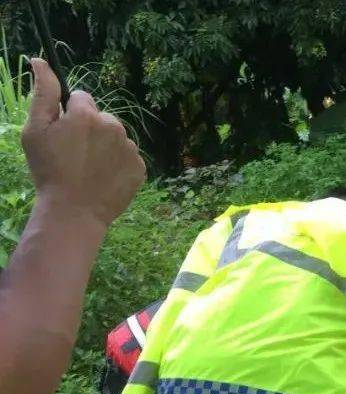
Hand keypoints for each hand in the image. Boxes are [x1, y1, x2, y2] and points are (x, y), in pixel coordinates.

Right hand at [21, 59, 145, 230]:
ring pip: (116, 137)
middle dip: (90, 129)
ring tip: (89, 168)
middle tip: (75, 154)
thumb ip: (43, 93)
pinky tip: (103, 177)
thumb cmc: (49, 170)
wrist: (73, 211)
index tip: (64, 131)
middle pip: (101, 117)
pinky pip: (127, 157)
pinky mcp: (140, 167)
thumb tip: (41, 61)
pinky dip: (117, 164)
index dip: (70, 113)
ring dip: (105, 146)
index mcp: (87, 114)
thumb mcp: (36, 129)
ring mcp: (130, 148)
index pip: (82, 98)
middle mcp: (114, 126)